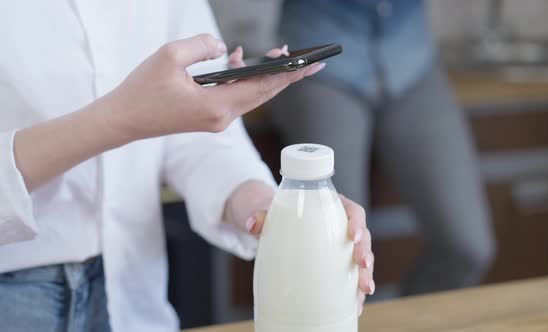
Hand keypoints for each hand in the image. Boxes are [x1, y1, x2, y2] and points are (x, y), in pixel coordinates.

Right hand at [99, 34, 324, 140]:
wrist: (122, 120)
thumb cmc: (141, 90)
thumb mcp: (169, 57)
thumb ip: (201, 46)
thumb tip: (223, 48)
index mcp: (216, 106)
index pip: (262, 87)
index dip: (289, 74)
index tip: (311, 65)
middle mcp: (222, 118)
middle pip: (264, 94)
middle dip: (287, 75)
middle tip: (311, 60)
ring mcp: (216, 120)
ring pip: (251, 96)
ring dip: (265, 76)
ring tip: (280, 54)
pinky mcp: (209, 118)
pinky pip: (235, 97)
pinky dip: (242, 79)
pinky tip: (237, 59)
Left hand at [227, 182, 374, 315]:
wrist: (276, 227)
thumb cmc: (280, 215)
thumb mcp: (270, 213)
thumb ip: (262, 216)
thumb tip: (251, 223)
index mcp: (333, 208)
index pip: (352, 211)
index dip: (357, 223)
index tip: (353, 235)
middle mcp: (342, 228)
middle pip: (362, 238)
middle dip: (366, 253)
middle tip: (362, 265)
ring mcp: (342, 249)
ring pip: (361, 261)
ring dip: (365, 276)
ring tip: (364, 291)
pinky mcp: (338, 266)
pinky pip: (351, 278)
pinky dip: (354, 293)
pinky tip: (355, 306)